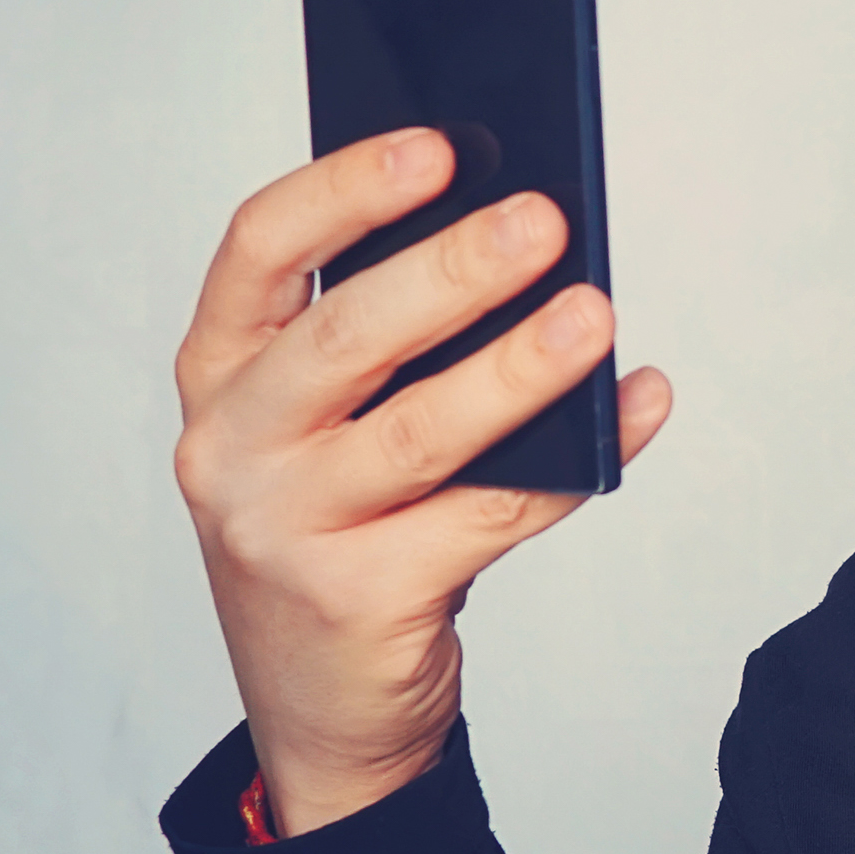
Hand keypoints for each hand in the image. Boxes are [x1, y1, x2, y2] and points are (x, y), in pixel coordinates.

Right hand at [171, 128, 673, 835]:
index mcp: (220, 370)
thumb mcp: (331, 423)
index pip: (260, 249)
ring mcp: (282, 530)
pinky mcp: (355, 600)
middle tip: (545, 221)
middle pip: (345, 336)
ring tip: (596, 314)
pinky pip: (488, 514)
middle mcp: (231, 445)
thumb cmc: (344, 525)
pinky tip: (635, 410)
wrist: (324, 707)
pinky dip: (575, 459)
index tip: (437, 146)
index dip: (345, 190)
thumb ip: (391, 341)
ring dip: (520, 366)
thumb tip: (524, 237)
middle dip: (452, 271)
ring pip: (420, 432)